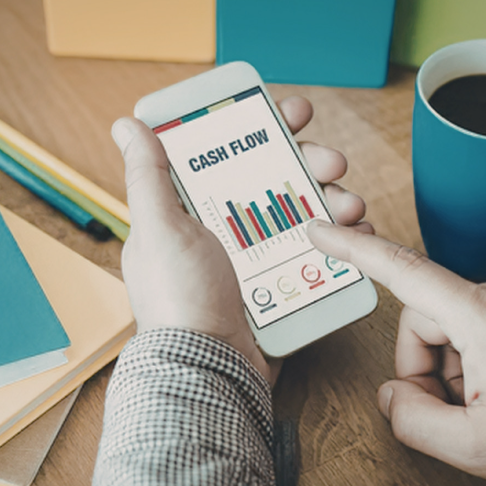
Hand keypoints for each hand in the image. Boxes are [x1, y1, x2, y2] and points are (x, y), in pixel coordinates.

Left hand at [111, 97, 369, 385]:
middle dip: (309, 162)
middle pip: (276, 181)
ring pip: (303, 215)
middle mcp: (225, 233)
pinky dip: (341, 242)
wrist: (211, 370)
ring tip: (350, 204)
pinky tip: (357, 233)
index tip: (290, 115)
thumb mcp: (160, 228)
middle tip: (332, 160)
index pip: (230, 156)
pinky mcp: (282, 288)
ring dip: (332, 199)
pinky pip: (317, 255)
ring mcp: (256, 262)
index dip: (262, 130)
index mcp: (192, 213)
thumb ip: (148, 176)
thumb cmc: (180, 300)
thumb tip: (128, 126)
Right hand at [307, 222, 485, 485]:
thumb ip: (413, 420)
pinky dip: (477, 358)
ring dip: (454, 366)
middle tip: (455, 410)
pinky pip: (481, 324)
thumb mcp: (476, 448)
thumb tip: (391, 394)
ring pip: (452, 324)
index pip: (404, 271)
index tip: (320, 230)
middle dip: (426, 367)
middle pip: (425, 317)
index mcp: (484, 317)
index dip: (354, 250)